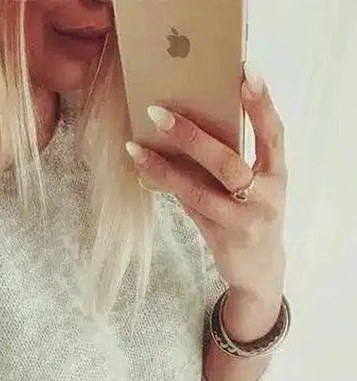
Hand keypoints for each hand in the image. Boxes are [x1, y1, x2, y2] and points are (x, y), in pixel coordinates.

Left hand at [126, 62, 287, 305]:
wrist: (261, 273)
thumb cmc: (255, 217)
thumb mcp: (258, 188)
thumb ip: (235, 161)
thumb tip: (192, 126)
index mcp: (277, 175)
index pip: (273, 133)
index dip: (261, 103)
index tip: (246, 72)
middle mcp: (263, 196)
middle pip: (227, 162)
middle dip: (192, 136)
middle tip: (159, 113)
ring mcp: (241, 220)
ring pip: (199, 191)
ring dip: (165, 167)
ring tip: (137, 146)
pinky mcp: (221, 238)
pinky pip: (190, 207)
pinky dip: (169, 187)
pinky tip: (146, 169)